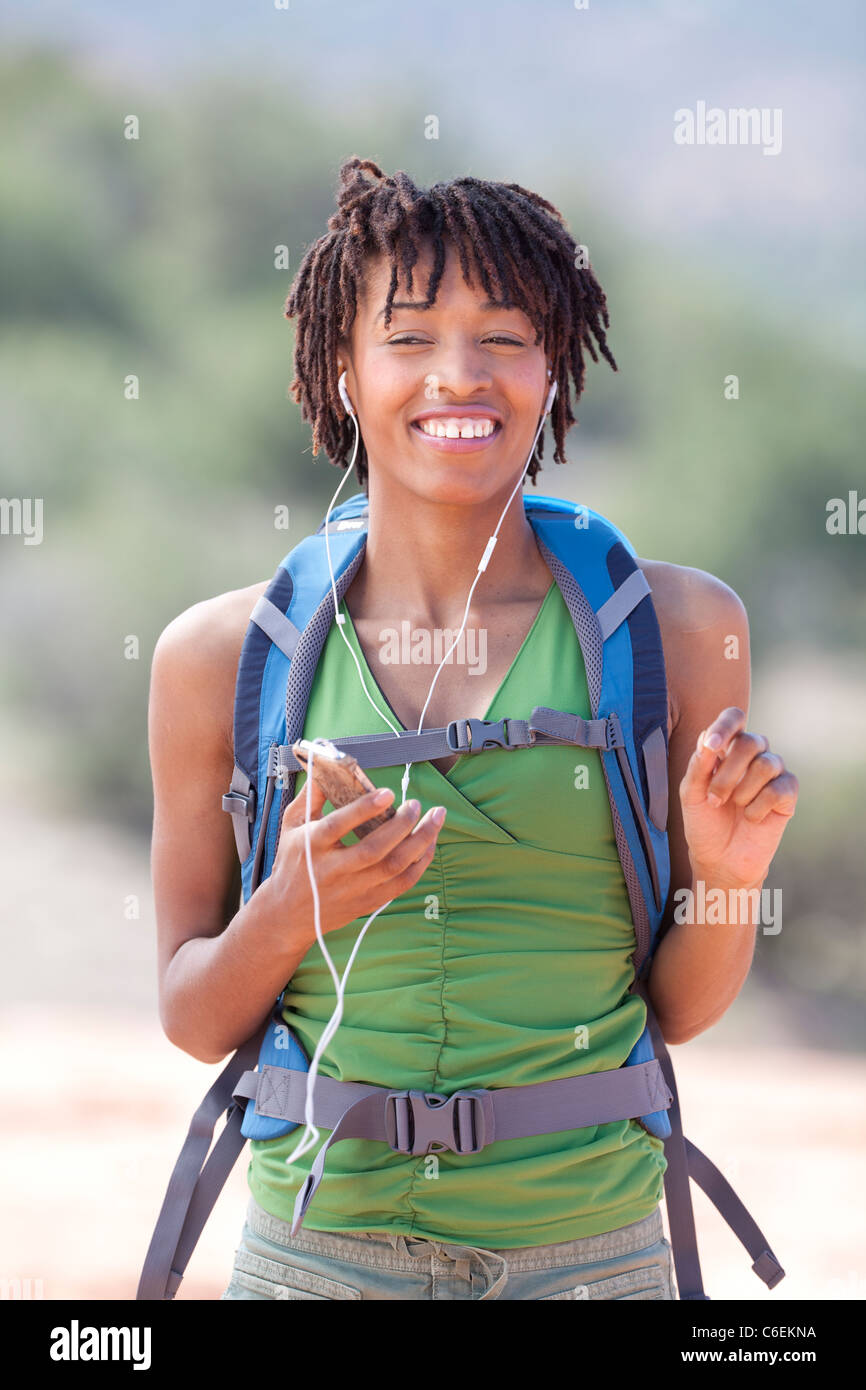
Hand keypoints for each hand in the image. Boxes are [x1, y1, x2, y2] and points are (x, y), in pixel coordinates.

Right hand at [267, 782, 444, 945]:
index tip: (388, 793)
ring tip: (435, 818)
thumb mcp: (292, 825)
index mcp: (312, 846)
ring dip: (420, 841)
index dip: (364, 809)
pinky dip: (421, 863)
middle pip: (374, 849)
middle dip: (402, 825)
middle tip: (416, 804)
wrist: (288, 914)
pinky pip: (402, 884)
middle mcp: (334, 870)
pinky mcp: (368, 902)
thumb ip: (311, 796)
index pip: (338, 826)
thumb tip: (326, 767)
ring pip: (394, 867)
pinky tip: (429, 843)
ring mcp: (353, 889)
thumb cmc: (292, 863)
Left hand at [679, 706, 797, 888]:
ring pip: (766, 764)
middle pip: (750, 741)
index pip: (734, 718)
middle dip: (728, 773)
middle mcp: (753, 755)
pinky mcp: (788, 794)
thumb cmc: (704, 822)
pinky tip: (751, 818)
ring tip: (733, 808)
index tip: (712, 746)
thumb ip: (698, 765)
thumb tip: (708, 739)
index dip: (726, 726)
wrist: (720, 859)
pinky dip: (758, 807)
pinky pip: (778, 789)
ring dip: (742, 792)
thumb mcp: (690, 794)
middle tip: (714, 799)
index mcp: (727, 748)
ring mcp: (773, 772)